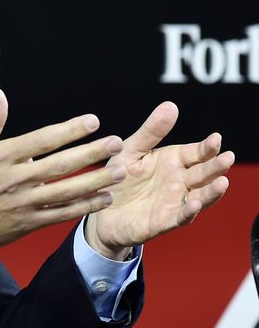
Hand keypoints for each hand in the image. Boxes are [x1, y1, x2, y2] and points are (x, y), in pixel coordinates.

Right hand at [0, 87, 125, 262]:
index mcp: (0, 157)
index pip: (41, 140)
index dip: (69, 130)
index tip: (93, 121)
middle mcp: (14, 179)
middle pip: (60, 164)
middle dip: (91, 153)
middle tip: (116, 143)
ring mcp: (23, 203)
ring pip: (66, 190)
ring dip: (96, 180)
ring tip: (119, 170)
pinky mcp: (28, 223)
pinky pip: (62, 213)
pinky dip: (84, 206)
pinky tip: (103, 197)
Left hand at [87, 102, 232, 258]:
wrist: (100, 209)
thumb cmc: (119, 178)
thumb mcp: (130, 151)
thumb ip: (151, 132)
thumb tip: (171, 105)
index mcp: (173, 162)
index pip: (196, 153)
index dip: (207, 147)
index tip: (216, 139)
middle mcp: (179, 182)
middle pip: (203, 173)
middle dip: (216, 166)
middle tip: (228, 157)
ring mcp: (174, 202)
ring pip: (200, 196)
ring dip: (212, 191)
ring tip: (223, 182)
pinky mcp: (163, 221)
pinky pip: (179, 217)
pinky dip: (189, 211)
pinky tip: (195, 204)